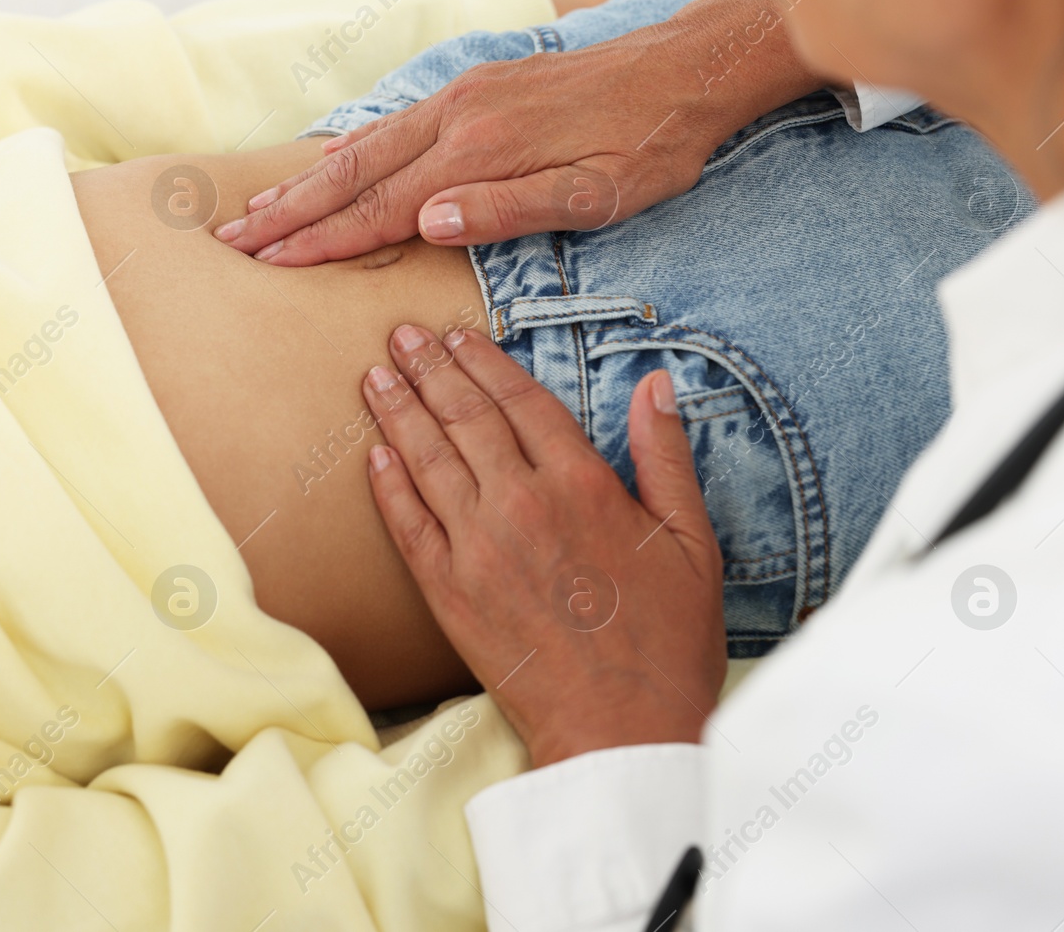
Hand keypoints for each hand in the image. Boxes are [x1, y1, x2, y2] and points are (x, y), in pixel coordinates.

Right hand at [216, 0, 823, 265]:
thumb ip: (509, 210)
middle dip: (290, 209)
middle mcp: (460, 116)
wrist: (688, 68)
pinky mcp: (476, 88)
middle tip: (233, 239)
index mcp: (483, 151)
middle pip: (355, 171)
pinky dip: (348, 150)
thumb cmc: (652, 144)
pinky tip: (328, 164)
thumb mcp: (598, 192)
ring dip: (308, 179)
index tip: (271, 264)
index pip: (383, 207)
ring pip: (367, 144)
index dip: (324, 240)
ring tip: (258, 206)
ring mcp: (464, 96)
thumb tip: (426, 225)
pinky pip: (394, 123)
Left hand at [360, 325, 726, 765]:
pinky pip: (407, 526)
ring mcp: (476, 548)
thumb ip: (665, 456)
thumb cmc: (667, 639)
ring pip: (427, 461)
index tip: (459, 335)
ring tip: (375, 376)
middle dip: (429, 371)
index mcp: (582, 484)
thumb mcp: (691, 540)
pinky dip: (387, 487)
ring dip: (398, 413)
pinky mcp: (448, 593)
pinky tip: (373, 456)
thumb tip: (655, 383)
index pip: (521, 402)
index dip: (486, 362)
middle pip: (464, 419)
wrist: (621, 728)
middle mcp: (521, 504)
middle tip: (400, 336)